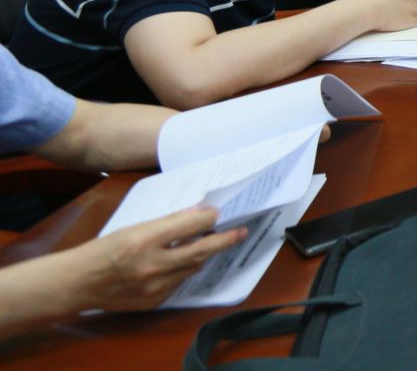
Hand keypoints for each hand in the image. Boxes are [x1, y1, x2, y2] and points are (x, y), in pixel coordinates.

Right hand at [70, 206, 248, 311]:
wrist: (78, 283)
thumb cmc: (104, 250)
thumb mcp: (132, 228)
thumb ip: (166, 223)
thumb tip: (196, 214)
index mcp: (143, 240)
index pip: (187, 226)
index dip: (207, 218)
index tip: (219, 212)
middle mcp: (151, 265)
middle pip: (199, 251)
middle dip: (224, 240)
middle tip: (241, 231)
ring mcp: (153, 287)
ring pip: (192, 268)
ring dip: (205, 255)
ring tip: (216, 241)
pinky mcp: (153, 301)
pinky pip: (178, 282)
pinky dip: (185, 270)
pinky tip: (187, 261)